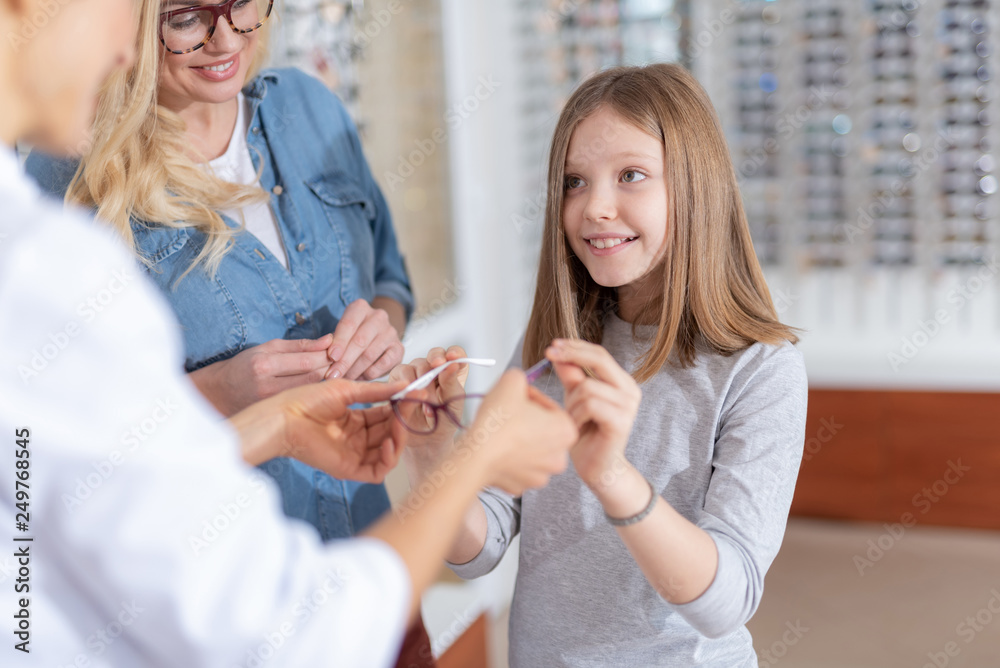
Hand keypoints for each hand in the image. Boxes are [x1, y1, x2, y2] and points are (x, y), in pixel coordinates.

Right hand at [189, 335, 333, 415]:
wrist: (221, 393)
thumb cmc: (246, 365)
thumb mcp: (268, 348)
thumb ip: (300, 345)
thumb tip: (329, 339)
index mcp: (264, 364)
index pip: (306, 360)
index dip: (327, 355)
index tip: (340, 350)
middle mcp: (267, 385)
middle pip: (311, 377)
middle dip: (331, 368)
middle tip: (345, 362)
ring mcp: (271, 403)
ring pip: (310, 391)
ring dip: (328, 382)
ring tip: (339, 374)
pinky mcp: (275, 413)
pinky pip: (303, 401)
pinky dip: (317, 394)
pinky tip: (327, 389)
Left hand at [233, 378, 416, 483]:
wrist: (285, 417)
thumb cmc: (307, 401)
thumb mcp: (347, 390)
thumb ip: (377, 391)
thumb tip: (404, 386)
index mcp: (356, 420)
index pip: (387, 415)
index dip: (402, 406)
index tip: (416, 394)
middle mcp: (358, 439)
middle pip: (391, 433)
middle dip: (403, 420)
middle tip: (412, 406)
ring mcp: (355, 455)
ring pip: (389, 452)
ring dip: (399, 438)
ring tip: (399, 424)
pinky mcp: (349, 469)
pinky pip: (377, 471)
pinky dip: (389, 460)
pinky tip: (389, 444)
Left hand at [326, 299, 404, 380]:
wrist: (375, 337)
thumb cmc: (350, 337)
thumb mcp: (339, 334)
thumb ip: (332, 344)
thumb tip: (326, 360)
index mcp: (360, 307)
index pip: (348, 324)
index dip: (339, 342)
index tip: (331, 357)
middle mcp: (378, 316)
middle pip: (360, 340)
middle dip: (345, 360)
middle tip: (333, 375)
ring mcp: (391, 332)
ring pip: (371, 353)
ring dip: (355, 370)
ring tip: (344, 379)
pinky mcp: (399, 348)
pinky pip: (385, 363)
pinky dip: (371, 373)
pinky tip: (361, 377)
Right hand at [389, 346, 469, 458]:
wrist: (425, 441)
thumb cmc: (443, 422)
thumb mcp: (453, 404)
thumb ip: (452, 383)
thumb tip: (453, 364)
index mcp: (452, 371)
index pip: (456, 353)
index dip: (454, 353)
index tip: (453, 359)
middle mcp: (433, 368)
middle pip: (434, 355)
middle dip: (435, 367)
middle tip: (436, 381)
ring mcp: (415, 372)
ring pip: (415, 365)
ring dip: (421, 383)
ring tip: (426, 405)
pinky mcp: (398, 381)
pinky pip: (399, 376)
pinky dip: (406, 388)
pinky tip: (410, 401)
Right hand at [465, 369, 577, 495]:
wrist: (475, 455)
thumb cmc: (496, 423)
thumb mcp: (512, 380)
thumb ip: (522, 377)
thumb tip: (519, 381)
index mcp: (566, 431)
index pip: (551, 407)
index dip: (532, 398)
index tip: (519, 398)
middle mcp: (559, 457)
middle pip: (544, 430)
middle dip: (528, 420)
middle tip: (509, 412)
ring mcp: (540, 475)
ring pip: (531, 449)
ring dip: (519, 439)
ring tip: (501, 430)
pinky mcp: (522, 485)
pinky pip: (518, 466)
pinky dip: (509, 457)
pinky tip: (497, 447)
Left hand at [546, 339, 641, 489]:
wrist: (597, 468)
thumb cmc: (586, 434)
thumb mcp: (574, 399)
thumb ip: (571, 376)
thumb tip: (558, 352)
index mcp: (621, 382)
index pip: (599, 353)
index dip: (575, 346)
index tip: (553, 345)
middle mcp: (629, 390)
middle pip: (599, 359)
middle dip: (571, 355)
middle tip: (549, 355)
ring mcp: (628, 406)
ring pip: (588, 387)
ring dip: (571, 403)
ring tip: (571, 419)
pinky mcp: (621, 421)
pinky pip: (590, 405)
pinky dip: (576, 415)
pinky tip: (577, 427)